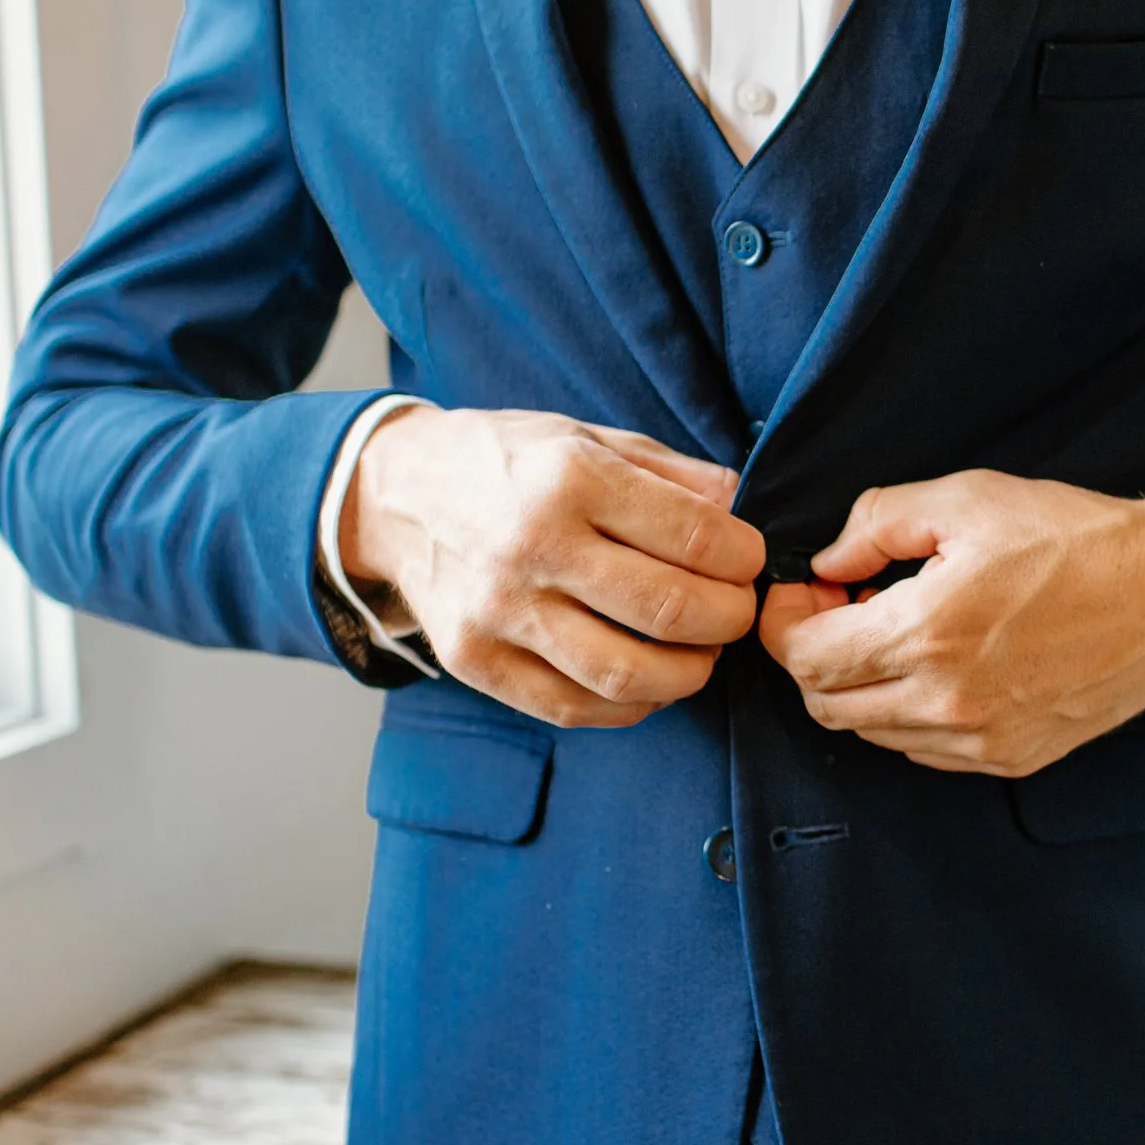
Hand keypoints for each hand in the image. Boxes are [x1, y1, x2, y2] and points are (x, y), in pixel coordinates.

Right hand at [341, 407, 765, 725]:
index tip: (749, 561)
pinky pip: (576, 707)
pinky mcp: (475, 662)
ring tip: (700, 651)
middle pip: (671, 610)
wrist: (395, 496)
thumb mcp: (587, 437)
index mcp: (569, 478)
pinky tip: (649, 679)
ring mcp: (499, 612)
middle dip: (729, 619)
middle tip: (735, 611)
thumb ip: (672, 474)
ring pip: (628, 674)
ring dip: (689, 672)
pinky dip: (632, 704)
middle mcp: (532, 546)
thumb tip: (741, 510)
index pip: (695, 537)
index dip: (744, 559)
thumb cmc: (506, 463)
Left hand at [757, 470, 1144, 775]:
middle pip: (825, 705)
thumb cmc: (1075, 539)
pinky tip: (936, 663)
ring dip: (859, 685)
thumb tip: (826, 563)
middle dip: (813, 655)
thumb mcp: (968, 497)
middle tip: (839, 608)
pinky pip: (921, 749)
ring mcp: (979, 740)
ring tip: (893, 631)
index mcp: (928, 633)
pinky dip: (906, 711)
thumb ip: (877, 523)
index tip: (799, 593)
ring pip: (869, 731)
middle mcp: (946, 702)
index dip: (785, 624)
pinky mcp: (1008, 757)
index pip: (805, 659)